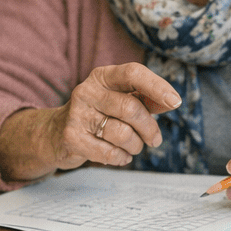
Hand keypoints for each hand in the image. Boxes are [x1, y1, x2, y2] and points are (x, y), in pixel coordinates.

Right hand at [0, 63, 180, 181]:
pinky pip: (110, 152)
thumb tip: (170, 102)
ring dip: (136, 145)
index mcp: (102, 77)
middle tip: (154, 139)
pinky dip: (122, 157)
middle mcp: (86, 91)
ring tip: (133, 146)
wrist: (55, 133)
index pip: (133, 73)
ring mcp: (77, 114)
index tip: (175, 102)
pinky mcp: (72, 137)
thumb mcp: (119, 100)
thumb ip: (145, 99)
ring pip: (123, 134)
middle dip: (149, 128)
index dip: (156, 86)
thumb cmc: (97, 114)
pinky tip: (120, 155)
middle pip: (131, 108)